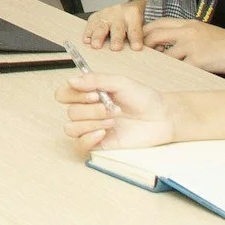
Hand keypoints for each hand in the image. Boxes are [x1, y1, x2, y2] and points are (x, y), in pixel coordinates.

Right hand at [55, 72, 172, 151]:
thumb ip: (96, 80)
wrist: (161, 116)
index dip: (74, 94)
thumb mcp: (120, 82)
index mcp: (89, 94)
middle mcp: (88, 111)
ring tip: (113, 120)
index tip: (93, 93)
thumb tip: (72, 80)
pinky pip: (80, 144)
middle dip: (90, 109)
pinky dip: (88, 138)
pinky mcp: (100, 143)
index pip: (63, 94)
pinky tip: (103, 132)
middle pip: (70, 112)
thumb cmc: (143, 98)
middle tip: (110, 107)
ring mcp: (93, 128)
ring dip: (91, 123)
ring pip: (71, 128)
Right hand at [84, 0, 146, 49]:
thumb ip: (143, 36)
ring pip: (102, 26)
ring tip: (96, 45)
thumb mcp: (143, 24)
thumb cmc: (134, 20)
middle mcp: (119, 14)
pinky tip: (87, 40)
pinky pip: (90, 25)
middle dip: (116, 38)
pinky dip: (88, 33)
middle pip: (117, 28)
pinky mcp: (95, 17)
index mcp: (133, 15)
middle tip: (115, 48)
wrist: (127, 7)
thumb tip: (143, 51)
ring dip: (98, 37)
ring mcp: (106, 15)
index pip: (135, 29)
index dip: (136, 38)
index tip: (137, 48)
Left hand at [141, 17, 224, 74]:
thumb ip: (188, 35)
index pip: (159, 23)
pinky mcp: (198, 60)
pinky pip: (179, 69)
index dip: (146, 31)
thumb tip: (171, 46)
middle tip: (139, 57)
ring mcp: (192, 45)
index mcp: (189, 24)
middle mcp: (188, 32)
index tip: (139, 40)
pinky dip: (172, 74)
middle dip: (144, 46)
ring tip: (152, 71)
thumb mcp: (205, 32)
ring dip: (158, 64)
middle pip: (155, 36)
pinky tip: (169, 80)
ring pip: (165, 55)